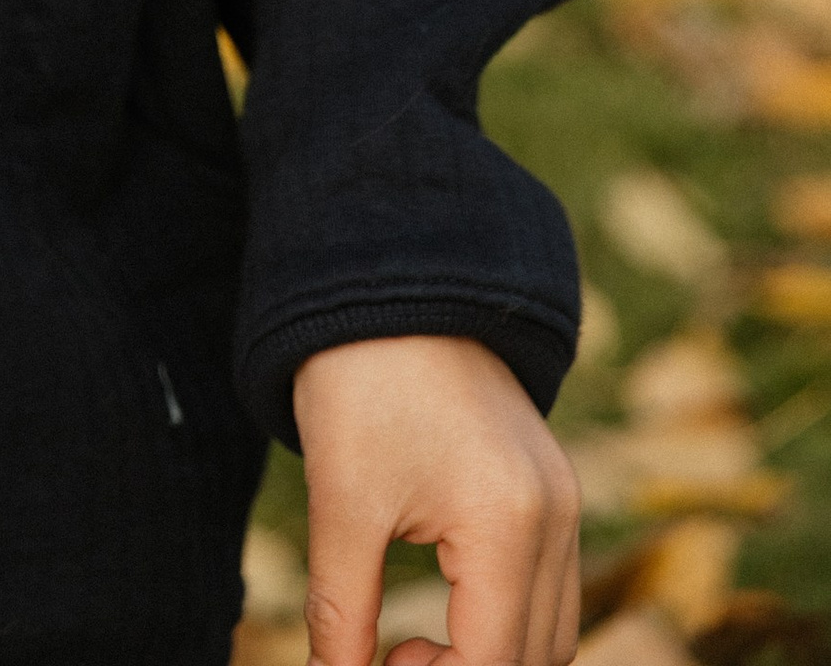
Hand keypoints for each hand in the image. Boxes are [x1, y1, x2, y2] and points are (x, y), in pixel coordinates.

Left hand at [292, 332, 579, 665]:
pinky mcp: (550, 487)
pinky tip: (441, 611)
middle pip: (538, 658)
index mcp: (509, 524)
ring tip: (404, 641)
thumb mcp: (341, 502)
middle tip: (387, 656)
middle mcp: (556, 518)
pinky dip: (505, 620)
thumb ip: (342, 613)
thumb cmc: (359, 383)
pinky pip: (548, 588)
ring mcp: (562, 501)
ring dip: (492, 658)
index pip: (495, 664)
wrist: (387, 277)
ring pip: (551, 632)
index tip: (374, 662)